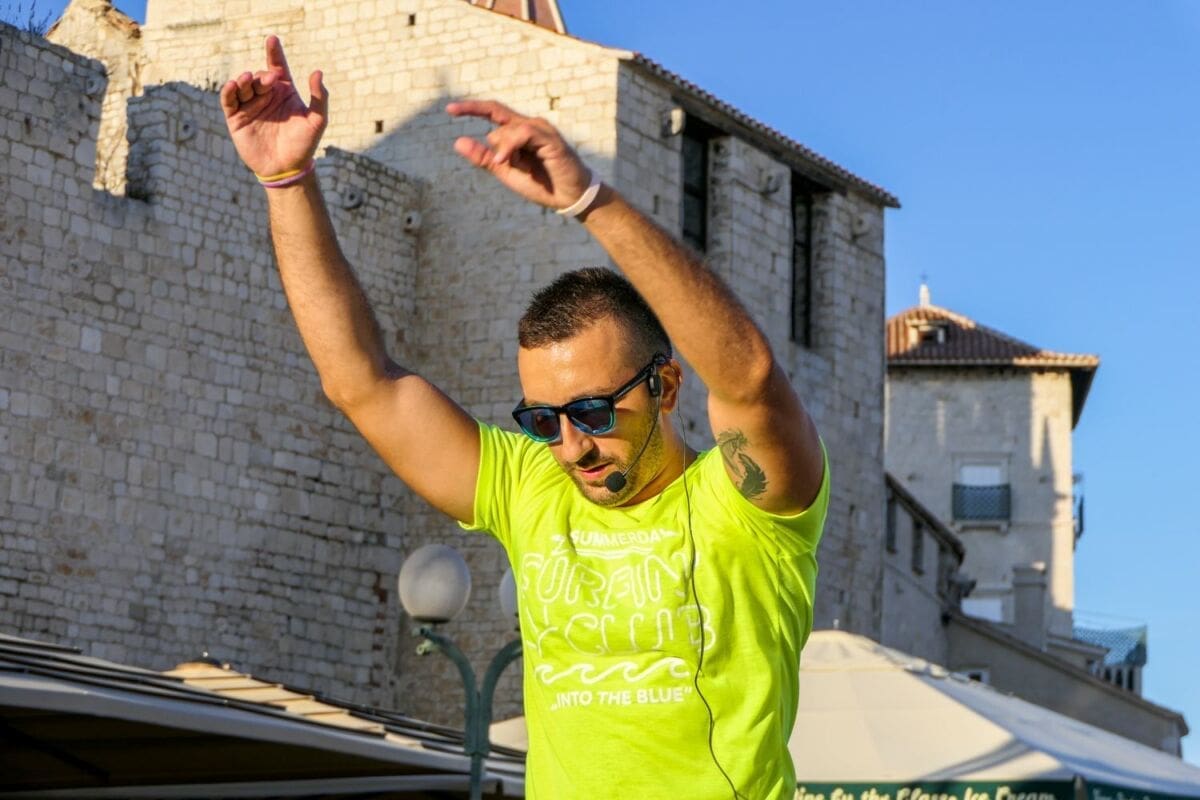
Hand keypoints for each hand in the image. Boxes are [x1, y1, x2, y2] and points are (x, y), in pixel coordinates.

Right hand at [219, 36, 327, 177]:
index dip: (274, 52)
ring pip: (243, 85)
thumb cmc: (304, 145)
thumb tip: (317, 72)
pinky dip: (229, 91)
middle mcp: (266, 96)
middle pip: (259, 76)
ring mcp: (250, 106)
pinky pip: (229, 100)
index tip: (273, 39)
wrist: (287, 168)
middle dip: (262, 75)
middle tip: (270, 79)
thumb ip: (319, 97)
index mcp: (284, 92)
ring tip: (248, 79)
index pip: (277, 66)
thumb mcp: (317, 121)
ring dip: (244, 79)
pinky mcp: (236, 118)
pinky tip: (233, 85)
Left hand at [447, 100, 591, 209]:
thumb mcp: (505, 172)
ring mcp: (541, 129)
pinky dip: (511, 146)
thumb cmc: (541, 184)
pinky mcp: (550, 137)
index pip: (492, 111)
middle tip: (512, 168)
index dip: (471, 108)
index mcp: (518, 131)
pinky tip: (506, 160)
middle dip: (498, 149)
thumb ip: (483, 158)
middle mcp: (529, 125)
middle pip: (498, 123)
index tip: (449, 109)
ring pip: (507, 128)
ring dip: (506, 152)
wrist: (567, 197)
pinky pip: (522, 132)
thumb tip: (457, 141)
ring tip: (517, 168)